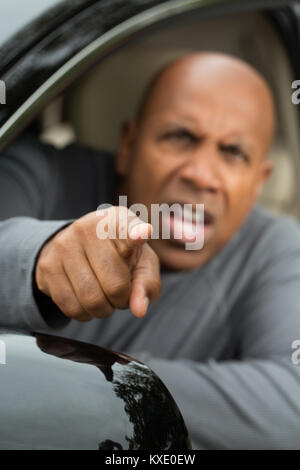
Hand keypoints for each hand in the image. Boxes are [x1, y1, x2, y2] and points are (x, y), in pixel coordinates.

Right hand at [35, 207, 160, 320]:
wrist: (75, 247)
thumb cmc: (119, 256)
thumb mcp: (141, 263)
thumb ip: (147, 284)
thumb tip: (139, 310)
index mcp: (118, 221)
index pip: (128, 228)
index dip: (137, 234)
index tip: (144, 234)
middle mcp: (89, 228)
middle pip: (115, 285)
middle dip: (122, 300)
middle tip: (120, 292)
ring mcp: (65, 245)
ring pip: (92, 300)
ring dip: (104, 310)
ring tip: (104, 296)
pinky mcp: (48, 265)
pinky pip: (72, 307)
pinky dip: (85, 314)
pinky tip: (86, 300)